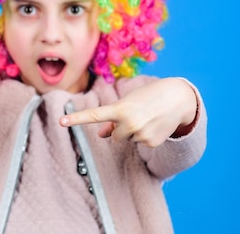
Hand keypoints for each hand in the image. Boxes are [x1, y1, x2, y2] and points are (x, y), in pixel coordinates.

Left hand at [59, 78, 197, 147]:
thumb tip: (101, 135)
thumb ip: (112, 118)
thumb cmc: (149, 96)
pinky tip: (156, 125)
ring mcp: (141, 135)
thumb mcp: (129, 102)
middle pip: (114, 136)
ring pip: (127, 140)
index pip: (94, 115)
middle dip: (121, 129)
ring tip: (148, 118)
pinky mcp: (151, 143)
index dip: (77, 119)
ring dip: (134, 131)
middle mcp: (129, 124)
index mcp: (120, 109)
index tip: (61, 122)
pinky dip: (146, 136)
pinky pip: (140, 143)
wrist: (178, 98)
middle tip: (137, 115)